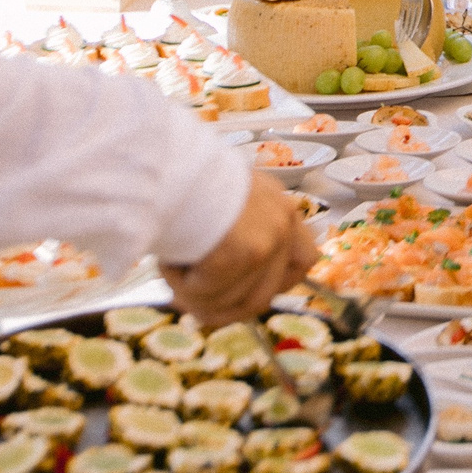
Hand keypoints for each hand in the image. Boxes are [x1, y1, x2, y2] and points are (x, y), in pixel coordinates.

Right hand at [165, 173, 317, 327]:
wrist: (166, 165)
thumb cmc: (182, 181)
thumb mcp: (224, 203)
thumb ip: (239, 233)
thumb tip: (227, 282)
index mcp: (279, 207)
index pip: (304, 260)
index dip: (274, 286)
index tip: (243, 294)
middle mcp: (282, 222)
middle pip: (265, 295)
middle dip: (224, 307)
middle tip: (189, 301)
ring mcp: (268, 240)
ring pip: (235, 303)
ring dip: (197, 298)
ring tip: (172, 270)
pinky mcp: (244, 254)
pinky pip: (209, 296)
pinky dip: (182, 287)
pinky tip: (168, 261)